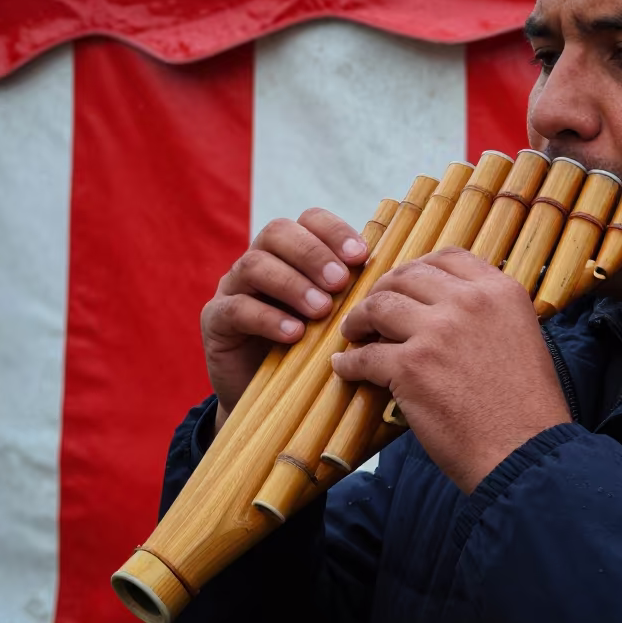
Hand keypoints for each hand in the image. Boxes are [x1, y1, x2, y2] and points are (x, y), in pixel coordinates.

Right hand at [202, 209, 368, 433]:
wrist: (272, 403)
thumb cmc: (316, 351)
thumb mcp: (340, 318)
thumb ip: (360, 295)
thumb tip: (406, 278)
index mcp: (292, 252)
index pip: (309, 219)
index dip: (334, 231)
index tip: (362, 256)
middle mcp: (260, 261)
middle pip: (278, 231)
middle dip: (312, 254)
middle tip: (341, 282)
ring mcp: (233, 288)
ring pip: (254, 264)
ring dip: (292, 283)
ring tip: (321, 310)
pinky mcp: (215, 321)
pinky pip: (235, 308)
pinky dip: (267, 318)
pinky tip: (295, 335)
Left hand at [331, 247, 570, 492]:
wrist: (524, 453)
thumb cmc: (526, 408)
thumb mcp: (521, 337)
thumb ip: (488, 313)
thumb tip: (448, 307)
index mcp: (499, 291)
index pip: (447, 257)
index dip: (418, 268)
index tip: (405, 284)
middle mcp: (468, 302)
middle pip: (407, 277)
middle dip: (383, 290)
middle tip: (372, 309)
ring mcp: (436, 332)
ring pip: (379, 307)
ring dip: (359, 319)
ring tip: (353, 333)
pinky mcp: (410, 367)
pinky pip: (365, 356)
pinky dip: (349, 363)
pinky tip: (344, 367)